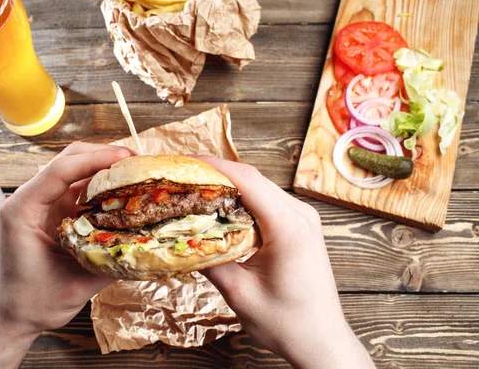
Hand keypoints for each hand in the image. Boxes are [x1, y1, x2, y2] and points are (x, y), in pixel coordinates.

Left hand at [0, 143, 133, 368]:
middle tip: (136, 161)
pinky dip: (101, 184)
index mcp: (23, 210)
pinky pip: (79, 187)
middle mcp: (30, 200)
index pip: (60, 171)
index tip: (125, 158)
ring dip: (104, 166)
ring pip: (75, 169)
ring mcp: (42, 204)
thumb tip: (148, 242)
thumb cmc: (35, 302)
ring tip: (134, 170)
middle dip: (103, 154)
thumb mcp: (76, 285)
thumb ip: (111, 262)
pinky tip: (122, 189)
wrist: (14, 316)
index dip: (95, 160)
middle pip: (68, 160)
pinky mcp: (54, 211)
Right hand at [195, 156, 374, 368]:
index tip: (186, 163)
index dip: (215, 167)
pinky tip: (222, 209)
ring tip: (197, 190)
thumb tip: (182, 238)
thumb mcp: (239, 293)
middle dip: (218, 174)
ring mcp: (303, 218)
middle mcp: (300, 215)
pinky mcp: (300, 226)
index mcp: (289, 227)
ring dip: (230, 186)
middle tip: (184, 177)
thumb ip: (210, 260)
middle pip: (254, 179)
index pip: (248, 181)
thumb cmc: (286, 323)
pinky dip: (243, 200)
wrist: (321, 340)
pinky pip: (268, 202)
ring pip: (261, 188)